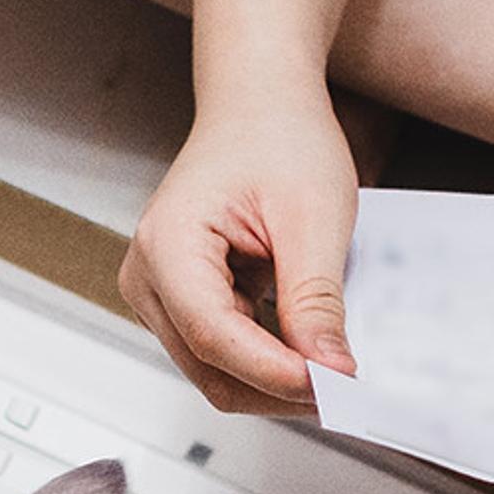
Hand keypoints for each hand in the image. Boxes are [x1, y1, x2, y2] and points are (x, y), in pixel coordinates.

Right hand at [118, 98, 361, 414]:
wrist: (260, 106)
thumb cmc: (276, 136)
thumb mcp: (313, 215)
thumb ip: (315, 299)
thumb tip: (328, 369)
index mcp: (167, 245)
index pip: (215, 337)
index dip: (276, 372)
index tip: (334, 384)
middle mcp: (149, 277)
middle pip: (211, 369)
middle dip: (278, 387)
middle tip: (344, 385)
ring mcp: (161, 295)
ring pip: (217, 372)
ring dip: (276, 379)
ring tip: (332, 364)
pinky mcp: (184, 303)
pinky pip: (224, 353)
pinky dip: (270, 360)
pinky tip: (309, 347)